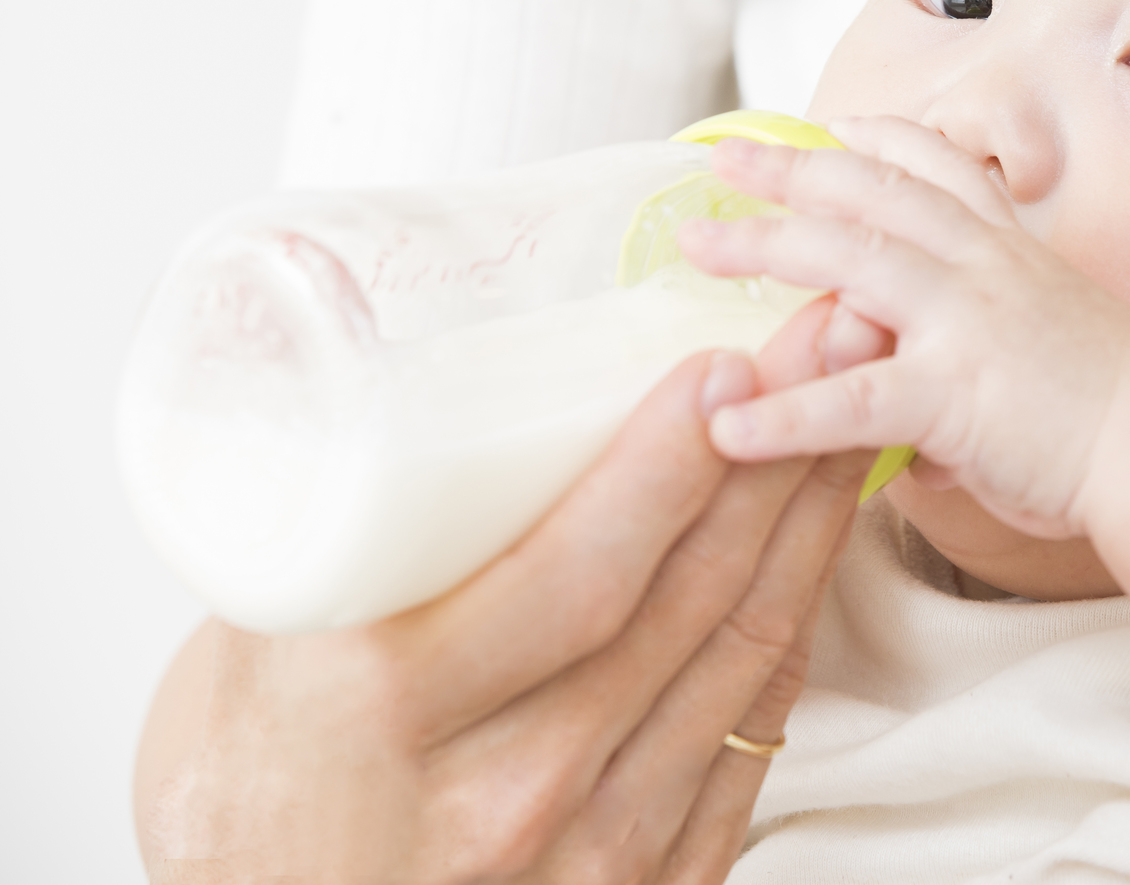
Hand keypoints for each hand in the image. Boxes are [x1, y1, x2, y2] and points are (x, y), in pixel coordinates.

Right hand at [135, 298, 879, 883]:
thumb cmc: (244, 797)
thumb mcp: (244, 659)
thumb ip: (348, 541)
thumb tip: (430, 387)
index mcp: (387, 712)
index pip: (572, 577)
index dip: (666, 468)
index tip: (727, 361)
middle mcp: (507, 790)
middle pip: (684, 601)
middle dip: (772, 454)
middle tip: (826, 342)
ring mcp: (592, 850)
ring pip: (740, 654)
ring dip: (806, 521)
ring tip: (842, 411)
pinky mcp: (653, 884)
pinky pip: (753, 729)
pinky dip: (792, 617)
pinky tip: (812, 538)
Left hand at [677, 117, 1129, 540]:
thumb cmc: (1121, 404)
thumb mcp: (1048, 339)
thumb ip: (972, 345)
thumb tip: (908, 399)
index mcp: (1008, 247)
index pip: (934, 166)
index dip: (875, 139)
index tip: (830, 125)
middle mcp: (981, 263)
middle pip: (869, 190)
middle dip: (789, 168)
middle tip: (723, 160)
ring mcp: (964, 319)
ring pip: (846, 259)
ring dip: (762, 246)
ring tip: (693, 245)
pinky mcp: (952, 391)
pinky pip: (849, 401)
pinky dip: (782, 412)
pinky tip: (726, 426)